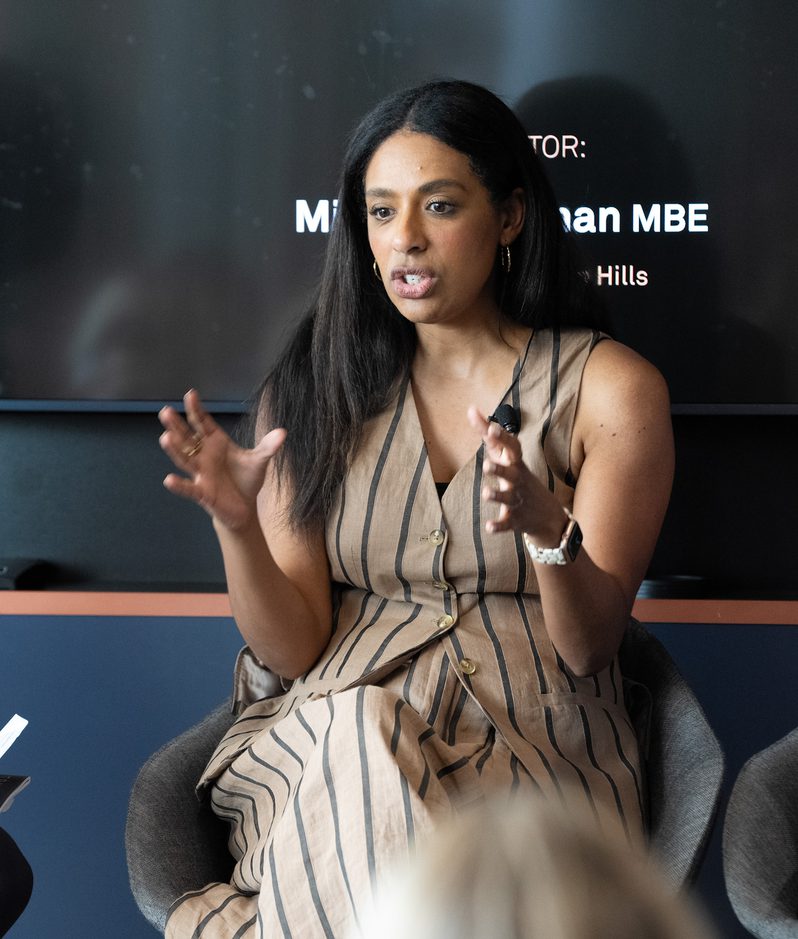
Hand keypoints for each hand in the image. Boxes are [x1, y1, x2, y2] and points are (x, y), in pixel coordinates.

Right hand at [159, 389, 285, 530]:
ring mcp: (201, 474)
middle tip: (165, 411)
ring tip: (165, 437)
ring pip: (185, 459)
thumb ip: (268, 446)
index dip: (196, 409)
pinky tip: (169, 480)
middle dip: (177, 425)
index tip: (190, 394)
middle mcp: (204, 456)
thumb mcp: (259, 461)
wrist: (244, 507)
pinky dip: (179, 485)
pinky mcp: (202, 492)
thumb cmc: (247, 479)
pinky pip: (189, 488)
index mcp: (216, 442)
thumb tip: (283, 432)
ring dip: (175, 450)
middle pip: (187, 438)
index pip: (203, 423)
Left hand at [467, 406, 563, 542]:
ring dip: (497, 495)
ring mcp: (518, 500)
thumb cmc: (519, 478)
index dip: (502, 438)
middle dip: (500, 469)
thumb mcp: (507, 457)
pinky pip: (507, 523)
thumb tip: (470, 409)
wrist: (548, 516)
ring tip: (486, 493)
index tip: (491, 428)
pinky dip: (499, 525)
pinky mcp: (516, 519)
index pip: (511, 448)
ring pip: (508, 498)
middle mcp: (518, 481)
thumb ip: (487, 434)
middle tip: (486, 465)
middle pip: (511, 473)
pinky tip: (489, 527)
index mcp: (516, 464)